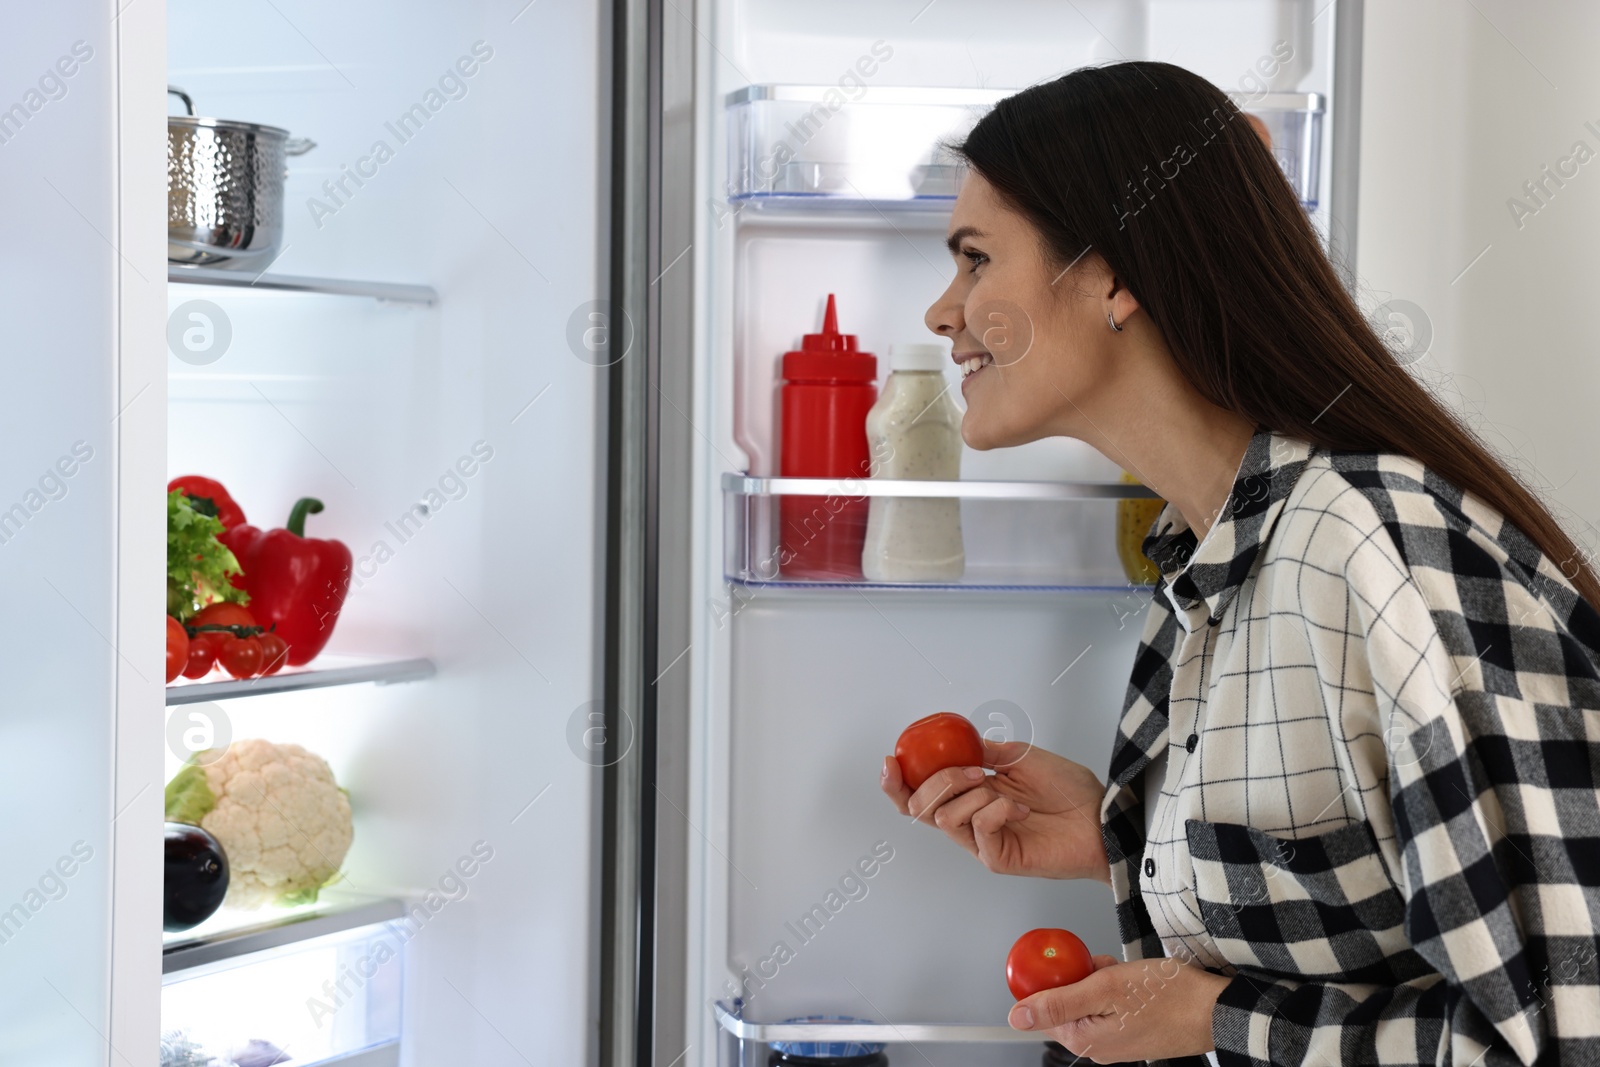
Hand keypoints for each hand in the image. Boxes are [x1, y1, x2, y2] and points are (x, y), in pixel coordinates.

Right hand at [880, 739, 1109, 883]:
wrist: (1100, 817)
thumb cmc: (1068, 791)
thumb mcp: (1020, 755)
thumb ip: (984, 751)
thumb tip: (954, 742)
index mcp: (970, 795)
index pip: (919, 794)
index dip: (896, 782)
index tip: (890, 760)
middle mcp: (970, 820)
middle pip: (919, 808)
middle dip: (937, 781)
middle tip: (972, 770)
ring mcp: (982, 842)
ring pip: (945, 816)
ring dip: (972, 793)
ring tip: (1004, 790)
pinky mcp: (997, 858)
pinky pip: (978, 828)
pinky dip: (996, 809)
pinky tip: (1019, 808)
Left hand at [1008, 954, 1228, 1063]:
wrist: (1217, 1010)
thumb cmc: (1168, 998)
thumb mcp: (1106, 989)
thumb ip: (1058, 1002)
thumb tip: (1016, 1017)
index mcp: (1083, 1039)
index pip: (1041, 1008)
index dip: (1049, 979)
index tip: (1065, 961)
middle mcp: (1096, 1046)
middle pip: (1065, 1000)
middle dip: (1078, 975)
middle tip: (1102, 965)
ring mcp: (1115, 1039)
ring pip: (1088, 997)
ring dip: (1098, 977)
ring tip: (1124, 972)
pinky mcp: (1131, 1030)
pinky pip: (1109, 1003)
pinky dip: (1115, 985)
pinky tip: (1133, 978)